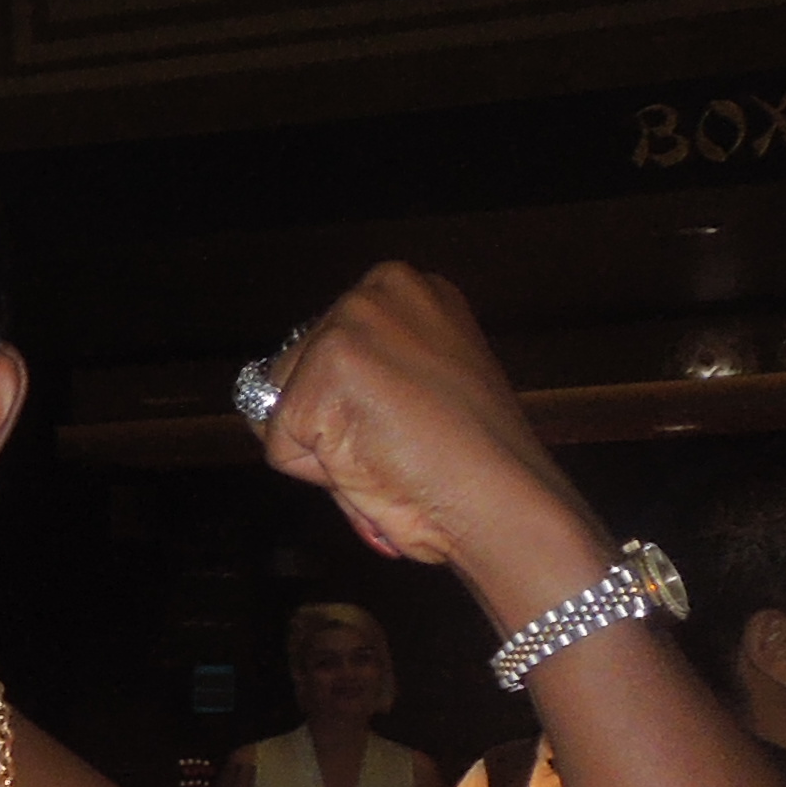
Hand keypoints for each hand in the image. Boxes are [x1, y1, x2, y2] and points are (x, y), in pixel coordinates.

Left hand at [250, 265, 597, 610]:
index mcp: (408, 290)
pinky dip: (320, 474)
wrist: (503, 497)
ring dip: (324, 448)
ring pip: (284, 408)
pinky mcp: (321, 372)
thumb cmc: (474, 460)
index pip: (325, 348)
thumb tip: (290, 401)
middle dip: (328, 422)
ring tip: (387, 453)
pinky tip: (375, 464)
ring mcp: (348, 326)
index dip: (351, 405)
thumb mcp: (423, 383)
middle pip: (294, 370)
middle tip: (396, 444)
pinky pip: (282, 447)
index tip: (403, 421)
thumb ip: (371, 373)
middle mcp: (377, 290)